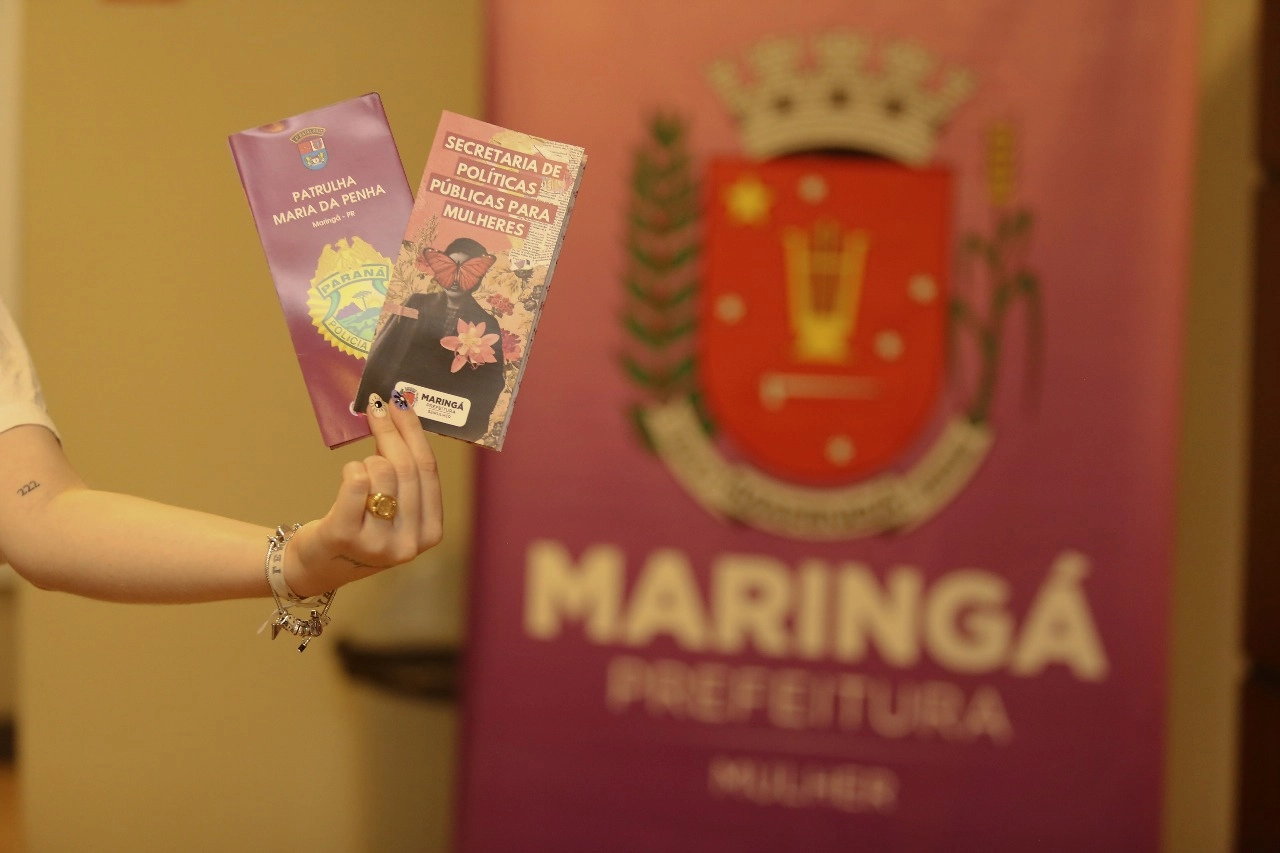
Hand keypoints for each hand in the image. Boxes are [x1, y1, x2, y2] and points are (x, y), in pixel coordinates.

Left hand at [283, 392, 443, 595]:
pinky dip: (351, 469)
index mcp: (430, 533)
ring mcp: (378, 543)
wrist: (317, 566)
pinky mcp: (345, 536)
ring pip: (382, 471)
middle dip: (390, 430)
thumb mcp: (397, 511)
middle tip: (376, 408)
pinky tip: (349, 475)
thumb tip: (402, 413)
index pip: (428, 470)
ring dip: (366, 460)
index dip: (414, 431)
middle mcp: (408, 543)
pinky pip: (356, 482)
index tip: (401, 404)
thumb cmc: (361, 529)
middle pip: (405, 468)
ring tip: (360, 470)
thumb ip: (406, 476)